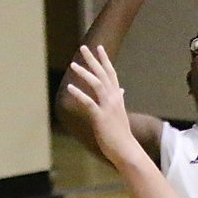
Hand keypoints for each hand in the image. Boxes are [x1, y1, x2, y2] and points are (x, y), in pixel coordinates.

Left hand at [66, 45, 136, 162]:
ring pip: (97, 85)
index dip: (105, 60)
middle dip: (93, 60)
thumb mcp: (120, 113)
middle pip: (103, 74)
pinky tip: (70, 88)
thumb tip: (121, 91)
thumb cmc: (122, 134)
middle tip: (83, 48)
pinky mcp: (101, 117)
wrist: (127, 150)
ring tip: (73, 65)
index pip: (111, 74)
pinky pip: (89, 103)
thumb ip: (119, 100)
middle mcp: (114, 99)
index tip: (99, 48)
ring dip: (85, 74)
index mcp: (117, 98)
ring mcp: (108, 108)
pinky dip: (79, 95)